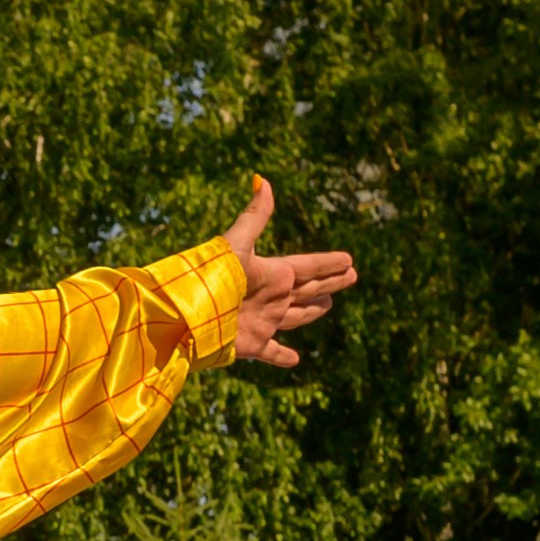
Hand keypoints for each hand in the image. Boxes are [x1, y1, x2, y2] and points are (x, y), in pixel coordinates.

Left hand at [225, 178, 355, 368]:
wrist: (188, 314)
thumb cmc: (212, 277)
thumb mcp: (237, 244)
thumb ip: (254, 217)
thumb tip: (263, 179)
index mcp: (272, 273)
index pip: (308, 265)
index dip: (328, 262)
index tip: (349, 258)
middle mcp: (271, 296)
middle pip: (308, 288)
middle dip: (329, 282)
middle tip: (351, 276)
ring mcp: (262, 321)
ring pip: (295, 316)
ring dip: (312, 311)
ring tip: (328, 305)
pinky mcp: (252, 345)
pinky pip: (272, 352)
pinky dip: (283, 357)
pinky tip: (296, 361)